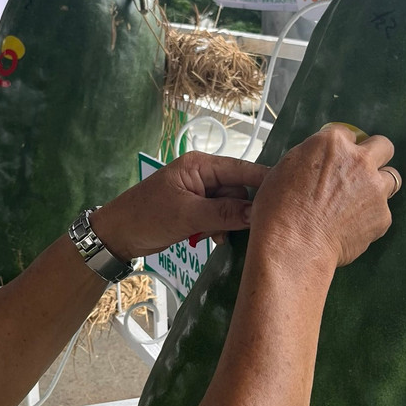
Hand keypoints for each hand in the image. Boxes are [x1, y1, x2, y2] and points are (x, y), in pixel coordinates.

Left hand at [90, 151, 267, 260]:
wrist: (116, 235)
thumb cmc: (146, 217)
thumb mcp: (187, 215)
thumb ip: (224, 213)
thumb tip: (259, 213)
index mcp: (200, 165)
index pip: (242, 170)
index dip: (266, 182)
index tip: (289, 196)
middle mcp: (203, 175)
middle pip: (239, 190)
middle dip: (241, 211)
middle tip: (240, 230)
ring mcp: (199, 193)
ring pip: (231, 207)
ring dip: (228, 223)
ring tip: (214, 236)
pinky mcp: (196, 209)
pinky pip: (220, 217)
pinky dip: (219, 229)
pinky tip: (211, 240)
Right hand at [251, 123, 398, 267]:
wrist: (293, 246)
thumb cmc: (279, 211)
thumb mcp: (284, 170)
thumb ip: (310, 160)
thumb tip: (317, 163)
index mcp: (332, 144)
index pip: (349, 134)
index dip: (343, 148)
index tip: (339, 159)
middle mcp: (359, 160)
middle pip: (383, 146)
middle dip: (375, 156)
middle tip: (361, 171)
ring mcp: (374, 188)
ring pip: (391, 178)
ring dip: (378, 186)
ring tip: (360, 202)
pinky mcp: (383, 215)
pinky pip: (383, 212)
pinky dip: (371, 217)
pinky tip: (351, 227)